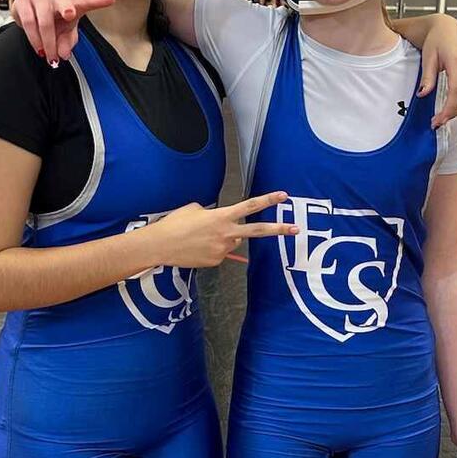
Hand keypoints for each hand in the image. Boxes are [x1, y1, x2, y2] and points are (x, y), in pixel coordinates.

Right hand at [11, 0, 114, 64]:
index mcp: (72, 2)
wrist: (29, 6)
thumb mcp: (64, 31)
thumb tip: (63, 54)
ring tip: (51, 57)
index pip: (86, 0)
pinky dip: (34, 39)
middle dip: (66, 8)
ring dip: (47, 42)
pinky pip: (28, 22)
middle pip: (63, 1)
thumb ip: (67, 42)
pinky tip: (39, 48)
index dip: (97, 0)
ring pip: (43, 20)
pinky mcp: (23, 0)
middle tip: (70, 15)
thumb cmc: (53, 18)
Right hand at [147, 192, 297, 267]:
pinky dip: (212, 249)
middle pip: (258, 231)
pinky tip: (196, 247)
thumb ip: (213, 213)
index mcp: (221, 217)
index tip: (282, 196)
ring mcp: (222, 250)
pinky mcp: (216, 262)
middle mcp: (226, 234)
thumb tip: (220, 220)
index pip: (249, 206)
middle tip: (296, 229)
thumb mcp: (194, 209)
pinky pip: (221, 253)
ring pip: (233, 242)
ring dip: (224, 238)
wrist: (160, 246)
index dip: (267, 200)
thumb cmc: (174, 224)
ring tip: (201, 237)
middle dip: (279, 229)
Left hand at [417, 14, 456, 128]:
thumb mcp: (428, 57)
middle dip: (452, 113)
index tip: (438, 119)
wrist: (449, 27)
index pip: (456, 92)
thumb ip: (427, 77)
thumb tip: (423, 94)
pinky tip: (453, 107)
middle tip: (437, 122)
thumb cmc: (437, 38)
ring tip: (443, 117)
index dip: (448, 109)